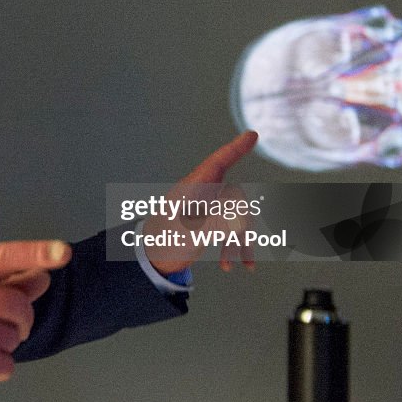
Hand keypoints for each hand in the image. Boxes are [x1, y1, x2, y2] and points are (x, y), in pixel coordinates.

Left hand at [145, 131, 257, 274]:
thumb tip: (239, 218)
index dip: (235, 148)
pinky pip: (229, 231)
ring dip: (241, 243)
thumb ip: (215, 222)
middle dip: (242, 224)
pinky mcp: (206, 225)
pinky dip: (234, 248)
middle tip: (240, 247)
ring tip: (246, 265)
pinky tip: (234, 266)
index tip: (252, 135)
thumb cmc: (162, 243)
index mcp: (192, 189)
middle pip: (234, 199)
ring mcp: (204, 211)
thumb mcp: (189, 233)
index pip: (217, 163)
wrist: (150, 261)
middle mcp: (200, 196)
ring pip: (235, 218)